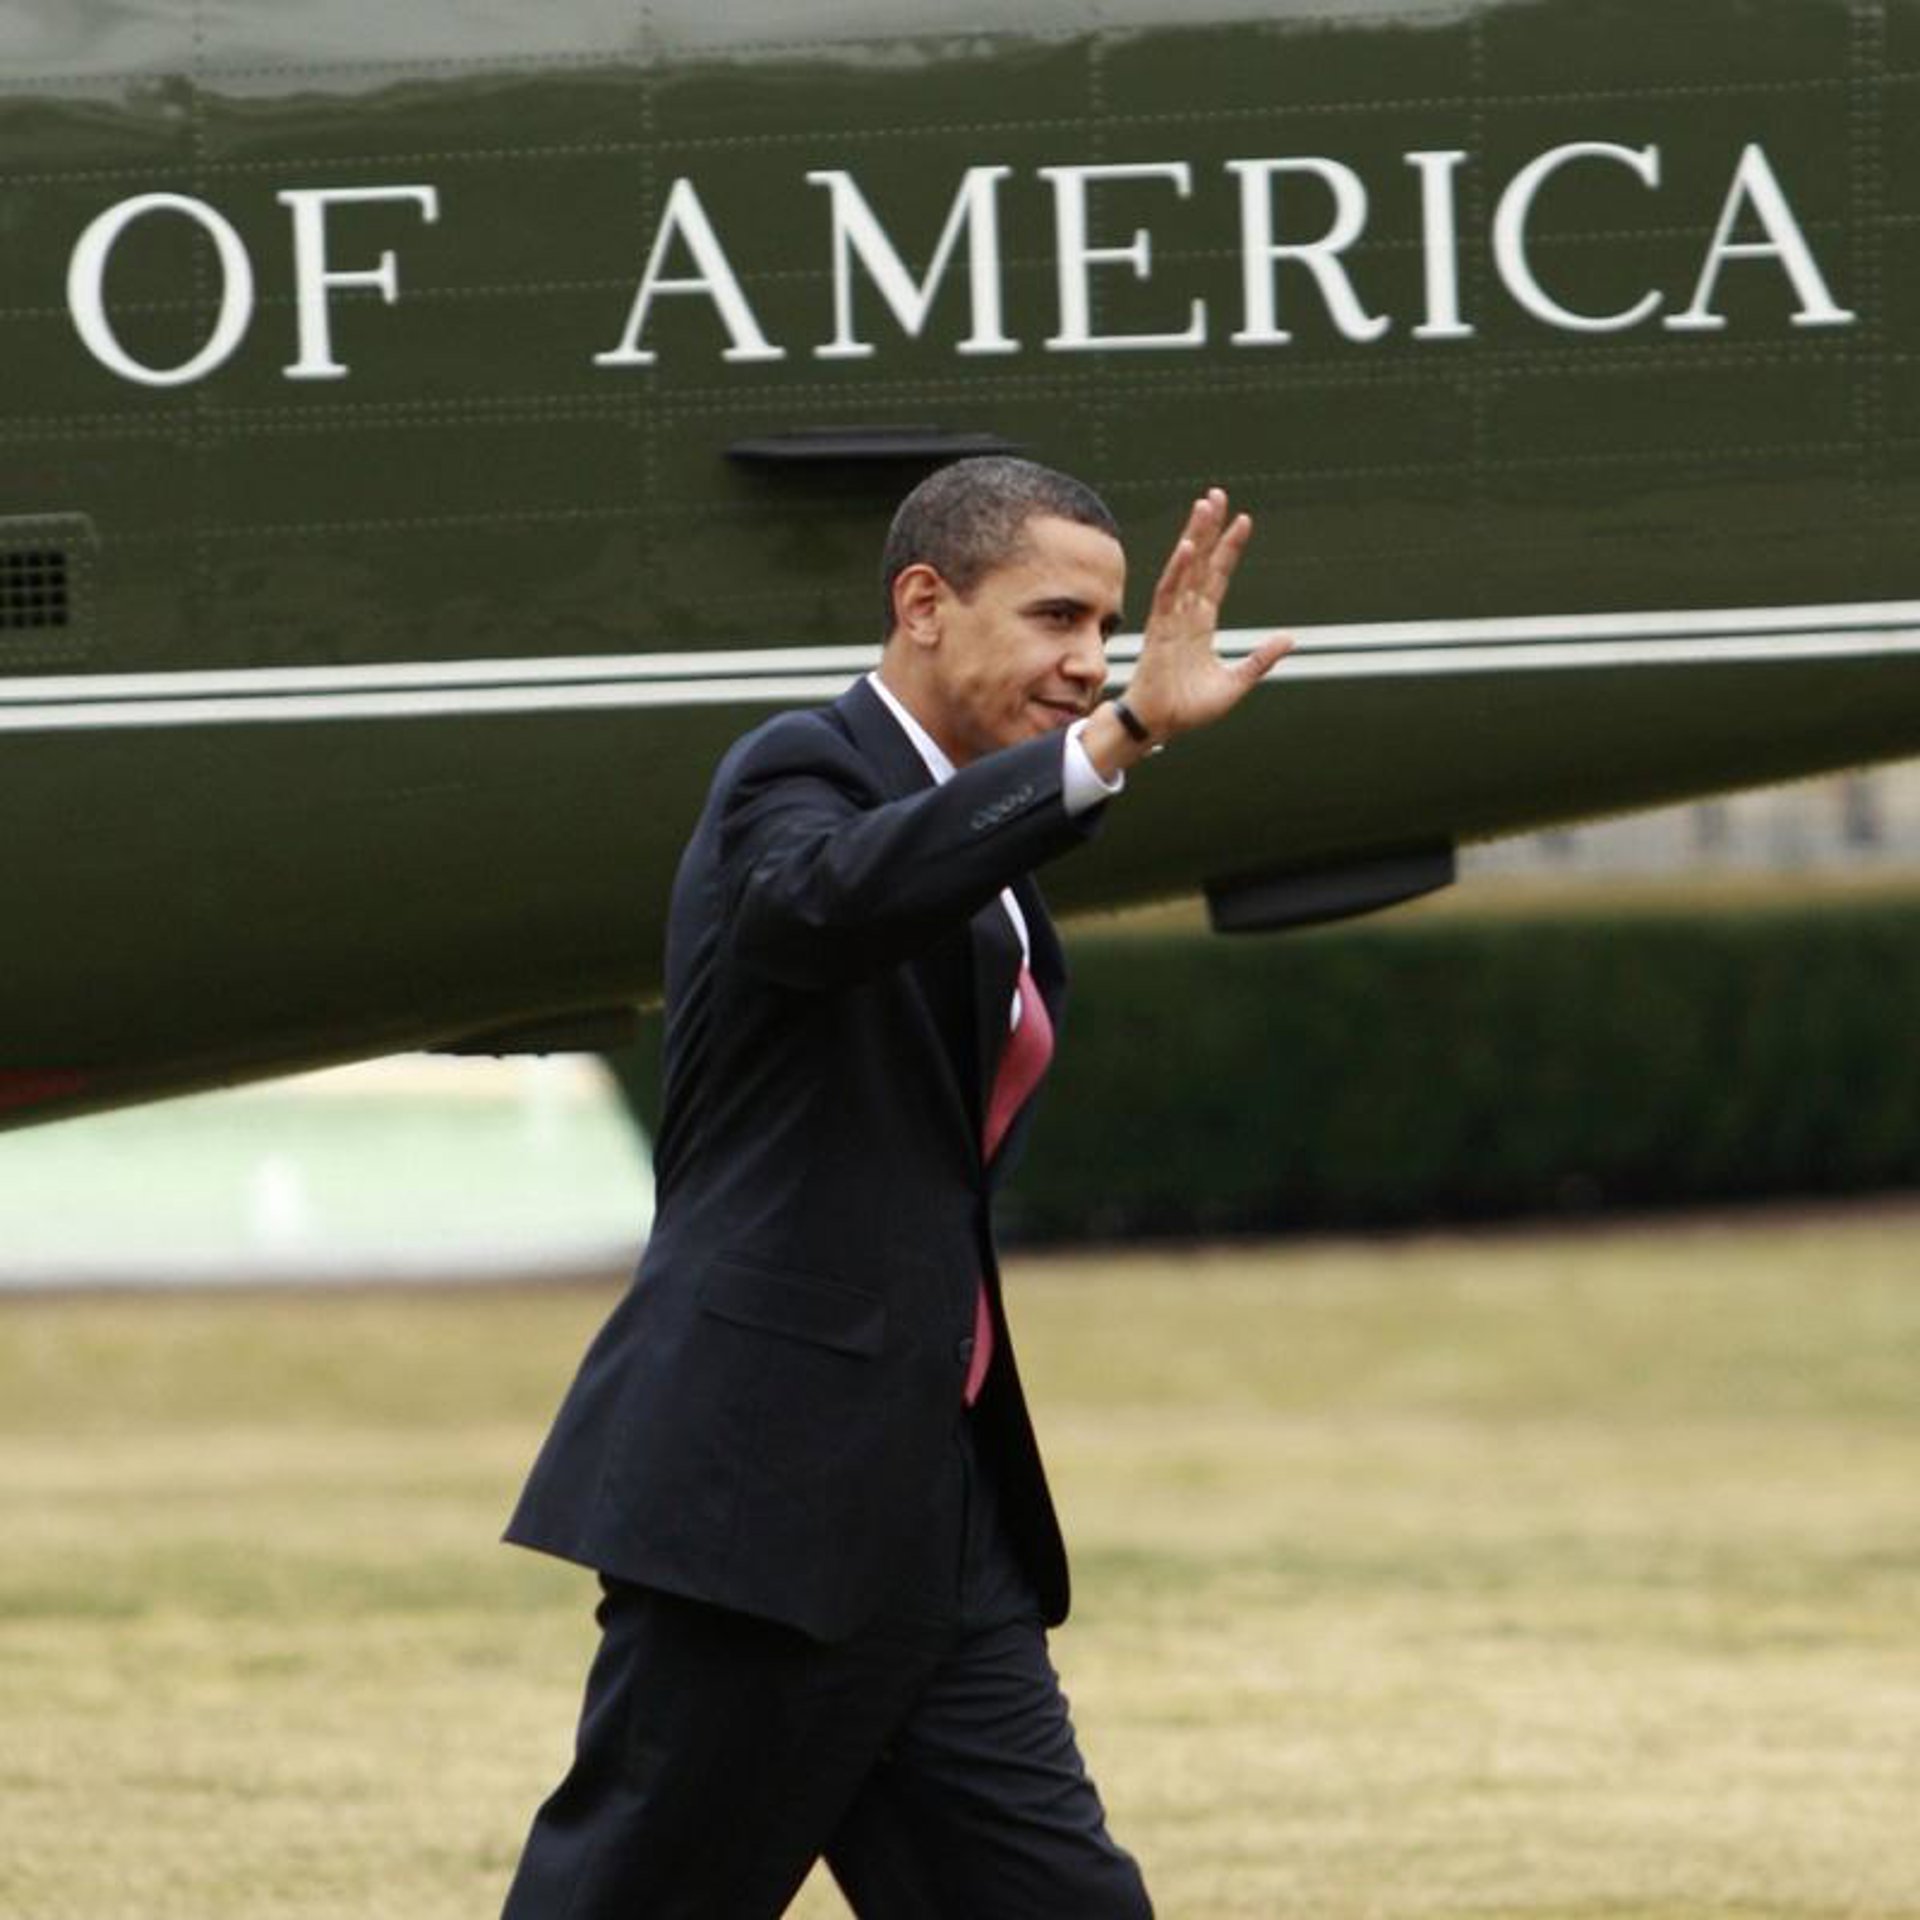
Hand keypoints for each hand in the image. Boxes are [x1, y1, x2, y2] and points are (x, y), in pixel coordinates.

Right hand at [1122, 488, 1291, 743]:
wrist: (1161, 725)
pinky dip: (1178, 570)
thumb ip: (1260, 659)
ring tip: (1204, 505)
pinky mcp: (1159, 629)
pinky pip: (1168, 593)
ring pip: (1185, 568)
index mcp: (1201, 623)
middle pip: (1201, 562)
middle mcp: (1186, 613)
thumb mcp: (1236, 682)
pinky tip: (1188, 547)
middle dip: (1209, 528)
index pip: (1218, 576)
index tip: (1243, 521)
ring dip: (1195, 536)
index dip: (1230, 549)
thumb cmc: (1189, 708)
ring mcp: (1171, 618)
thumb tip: (1290, 639)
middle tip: (1217, 495)